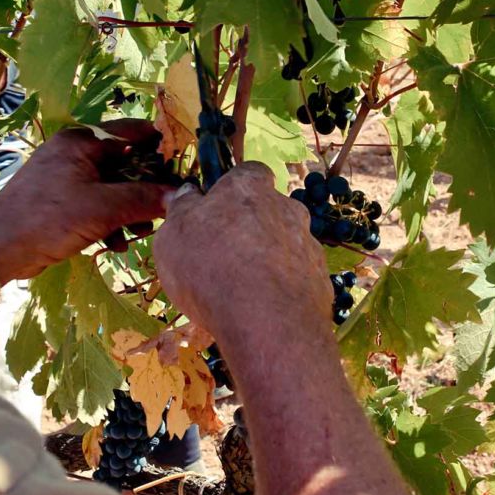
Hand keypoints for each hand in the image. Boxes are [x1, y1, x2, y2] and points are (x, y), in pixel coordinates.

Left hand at [0, 120, 174, 282]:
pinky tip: (114, 244)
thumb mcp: (102, 209)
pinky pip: (97, 204)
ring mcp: (67, 177)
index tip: (183, 169)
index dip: (161, 148)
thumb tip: (179, 194)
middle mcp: (74, 152)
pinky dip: (109, 221)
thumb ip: (143, 199)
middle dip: (146, 189)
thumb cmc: (48, 219)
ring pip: (113, 187)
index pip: (133, 132)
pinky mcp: (62, 201)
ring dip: (129, 210)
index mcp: (81, 141)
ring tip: (138, 234)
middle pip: (125, 163)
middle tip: (163, 211)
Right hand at [153, 163, 333, 357]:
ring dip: (268, 258)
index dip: (232, 189)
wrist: (268, 322)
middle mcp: (285, 207)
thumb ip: (180, 210)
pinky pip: (297, 276)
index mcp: (248, 188)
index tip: (215, 209)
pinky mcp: (321, 279)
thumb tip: (185, 194)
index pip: (248, 172)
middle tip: (225, 255)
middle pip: (268, 209)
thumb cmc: (210, 268)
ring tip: (241, 290)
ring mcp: (307, 243)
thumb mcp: (173, 236)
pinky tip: (262, 308)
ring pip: (284, 243)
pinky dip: (282, 287)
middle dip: (252, 226)